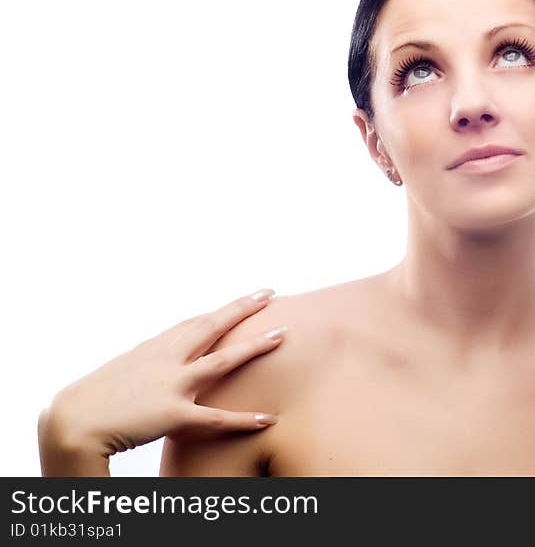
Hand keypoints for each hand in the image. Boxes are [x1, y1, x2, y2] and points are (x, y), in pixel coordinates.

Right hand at [43, 289, 288, 457]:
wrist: (71, 421)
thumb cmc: (94, 400)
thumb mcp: (124, 372)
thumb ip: (149, 363)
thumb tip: (166, 360)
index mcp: (154, 348)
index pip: (195, 322)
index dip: (223, 310)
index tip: (247, 297)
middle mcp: (166, 359)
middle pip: (212, 326)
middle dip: (243, 308)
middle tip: (271, 294)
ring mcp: (171, 383)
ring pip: (223, 361)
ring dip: (254, 347)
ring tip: (282, 336)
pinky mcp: (172, 413)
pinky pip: (216, 417)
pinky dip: (243, 419)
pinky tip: (268, 417)